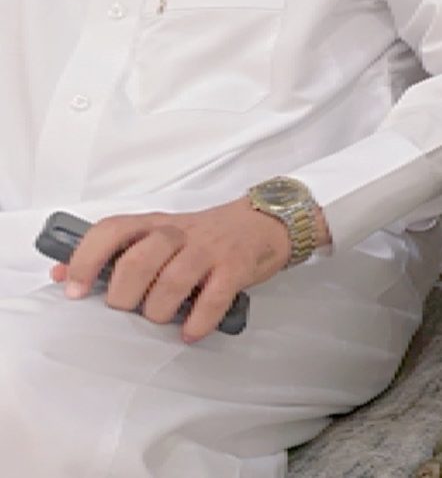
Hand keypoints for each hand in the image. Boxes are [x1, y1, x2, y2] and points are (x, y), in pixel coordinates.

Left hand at [49, 198, 308, 341]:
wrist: (263, 224)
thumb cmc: (202, 238)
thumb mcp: (157, 237)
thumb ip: (114, 254)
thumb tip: (60, 275)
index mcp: (153, 224)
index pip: (111, 230)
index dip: (86, 259)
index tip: (74, 290)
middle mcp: (179, 233)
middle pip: (139, 260)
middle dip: (124, 294)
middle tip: (126, 311)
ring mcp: (210, 249)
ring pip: (173, 280)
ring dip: (159, 310)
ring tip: (159, 320)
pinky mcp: (237, 266)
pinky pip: (214, 297)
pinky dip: (198, 321)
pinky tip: (190, 333)